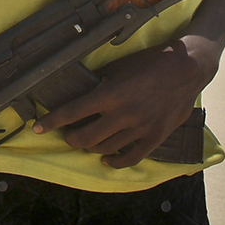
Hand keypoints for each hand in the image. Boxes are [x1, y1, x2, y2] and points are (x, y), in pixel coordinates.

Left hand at [31, 36, 219, 167]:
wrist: (186, 68)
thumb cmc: (150, 62)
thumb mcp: (120, 67)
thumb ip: (102, 83)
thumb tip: (86, 93)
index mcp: (110, 93)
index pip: (73, 111)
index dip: (52, 121)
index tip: (38, 127)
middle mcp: (123, 114)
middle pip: (86, 136)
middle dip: (70, 138)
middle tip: (66, 134)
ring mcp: (140, 128)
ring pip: (106, 148)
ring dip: (90, 147)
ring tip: (84, 142)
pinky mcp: (155, 137)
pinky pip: (131, 157)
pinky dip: (115, 161)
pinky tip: (106, 159)